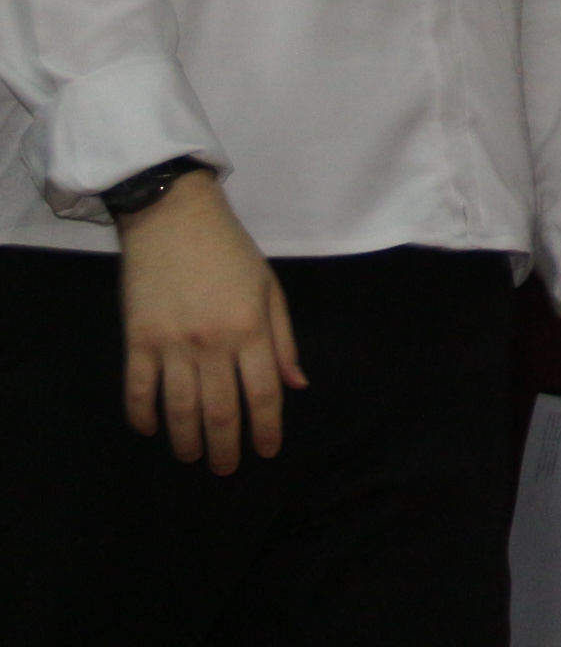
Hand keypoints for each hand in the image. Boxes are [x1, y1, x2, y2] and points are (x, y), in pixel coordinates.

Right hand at [116, 168, 304, 472]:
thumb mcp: (269, 288)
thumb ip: (282, 339)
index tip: (266, 451)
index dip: (266, 429)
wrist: (174, 218)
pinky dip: (142, 415)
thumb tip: (296, 385)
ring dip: (187, 440)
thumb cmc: (230, 251)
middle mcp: (213, 344)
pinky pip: (138, 389)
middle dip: (227, 446)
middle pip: (220, 410)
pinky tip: (151, 430)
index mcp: (251, 329)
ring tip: (193, 457)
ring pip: (179, 408)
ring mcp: (171, 345)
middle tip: (227, 469)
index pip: (263, 393)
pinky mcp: (137, 340)